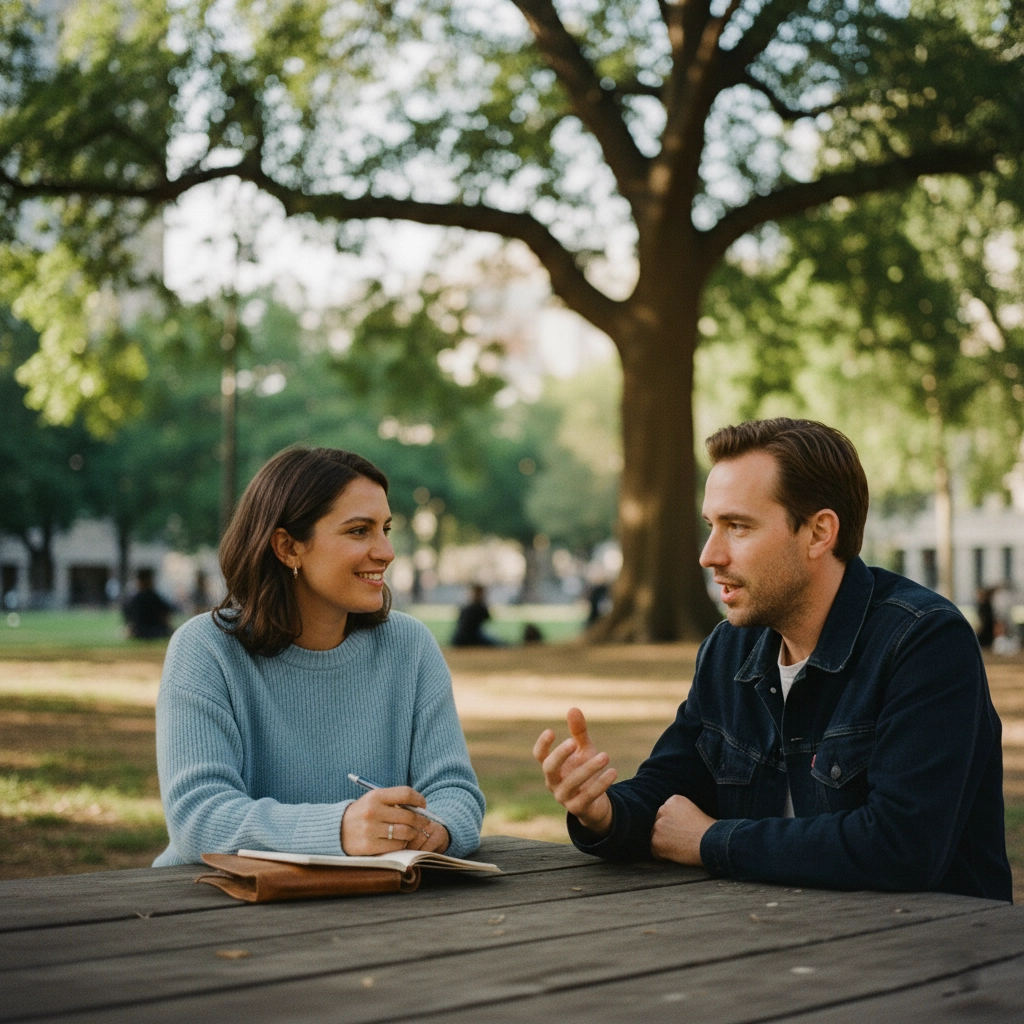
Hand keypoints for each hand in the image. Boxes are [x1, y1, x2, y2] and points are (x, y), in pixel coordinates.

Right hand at [341, 786, 447, 854]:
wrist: (336, 829)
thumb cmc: (362, 813)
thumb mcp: (374, 800)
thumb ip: (394, 801)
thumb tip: (420, 808)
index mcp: (375, 796)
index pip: (406, 794)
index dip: (419, 799)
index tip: (423, 805)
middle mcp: (373, 811)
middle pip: (409, 815)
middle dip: (421, 820)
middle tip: (424, 822)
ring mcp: (370, 830)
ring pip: (405, 832)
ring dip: (412, 833)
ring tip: (411, 832)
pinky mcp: (369, 846)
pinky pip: (396, 846)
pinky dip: (402, 844)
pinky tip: (399, 841)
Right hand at [533, 707, 616, 834]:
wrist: (596, 804)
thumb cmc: (585, 771)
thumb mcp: (583, 750)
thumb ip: (578, 732)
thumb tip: (573, 708)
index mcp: (552, 767)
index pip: (540, 756)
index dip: (543, 744)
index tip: (551, 731)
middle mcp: (553, 782)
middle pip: (549, 768)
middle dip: (560, 755)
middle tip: (573, 742)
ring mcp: (564, 797)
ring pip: (572, 783)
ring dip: (589, 769)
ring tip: (606, 756)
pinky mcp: (578, 809)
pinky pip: (588, 796)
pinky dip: (601, 784)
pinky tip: (613, 772)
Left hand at [649, 794, 715, 865]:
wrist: (712, 842)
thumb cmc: (709, 831)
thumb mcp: (693, 812)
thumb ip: (679, 814)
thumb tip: (671, 825)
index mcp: (673, 800)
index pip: (665, 814)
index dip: (673, 825)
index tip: (683, 831)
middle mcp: (663, 809)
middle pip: (658, 824)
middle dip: (666, 834)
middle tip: (681, 841)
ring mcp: (658, 825)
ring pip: (655, 837)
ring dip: (665, 844)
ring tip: (681, 847)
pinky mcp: (656, 841)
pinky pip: (655, 851)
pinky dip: (663, 856)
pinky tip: (677, 854)